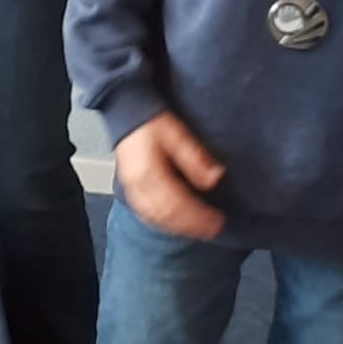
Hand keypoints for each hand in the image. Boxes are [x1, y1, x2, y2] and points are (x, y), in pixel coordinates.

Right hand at [114, 114, 224, 239]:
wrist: (124, 113)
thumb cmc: (150, 122)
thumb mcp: (177, 134)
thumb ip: (194, 158)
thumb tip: (214, 179)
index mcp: (149, 173)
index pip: (177, 204)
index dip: (199, 216)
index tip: (218, 221)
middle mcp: (138, 186)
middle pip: (167, 216)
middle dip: (192, 226)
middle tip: (213, 230)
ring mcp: (132, 190)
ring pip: (156, 218)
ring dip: (179, 227)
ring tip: (198, 231)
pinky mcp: (131, 190)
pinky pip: (146, 214)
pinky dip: (163, 223)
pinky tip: (174, 225)